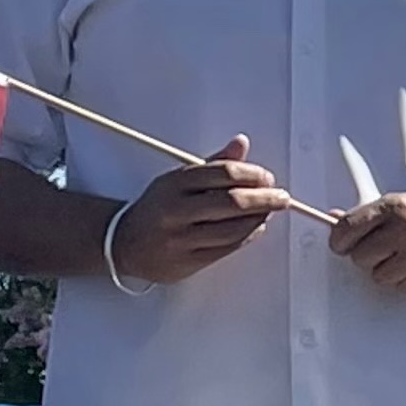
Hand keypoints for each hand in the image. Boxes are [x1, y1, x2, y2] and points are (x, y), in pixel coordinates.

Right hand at [111, 137, 294, 285]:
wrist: (124, 244)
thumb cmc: (158, 207)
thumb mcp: (179, 179)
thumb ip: (214, 163)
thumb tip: (241, 143)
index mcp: (175, 183)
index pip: (223, 173)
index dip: (252, 174)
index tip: (267, 177)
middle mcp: (176, 211)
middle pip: (232, 203)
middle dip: (264, 199)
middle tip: (281, 197)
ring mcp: (181, 238)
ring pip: (233, 229)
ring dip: (259, 219)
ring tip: (270, 212)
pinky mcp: (187, 261)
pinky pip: (227, 249)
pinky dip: (247, 237)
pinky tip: (256, 228)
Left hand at [332, 188, 405, 292]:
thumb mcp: (399, 206)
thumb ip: (366, 216)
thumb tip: (331, 219)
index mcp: (393, 207)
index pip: (347, 228)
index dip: (339, 242)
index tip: (342, 246)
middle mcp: (405, 228)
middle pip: (360, 257)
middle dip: (368, 257)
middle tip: (384, 250)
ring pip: (379, 276)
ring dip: (387, 271)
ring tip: (404, 258)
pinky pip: (400, 286)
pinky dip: (405, 280)